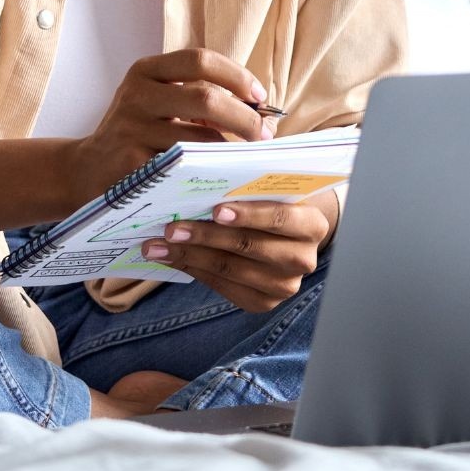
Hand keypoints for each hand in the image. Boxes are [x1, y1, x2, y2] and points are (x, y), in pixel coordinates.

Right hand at [65, 48, 274, 206]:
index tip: (260, 97)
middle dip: (245, 117)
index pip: (200, 59)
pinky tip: (222, 177)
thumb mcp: (157, 103)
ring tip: (247, 158)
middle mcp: (136, 95)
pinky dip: (211, 172)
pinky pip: (186, 168)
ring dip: (232, 150)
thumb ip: (198, 97)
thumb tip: (261, 110)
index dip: (237, 76)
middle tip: (265, 135)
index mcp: (145, 72)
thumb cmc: (135, 134)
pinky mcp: (133, 166)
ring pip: (200, 138)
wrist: (86, 171)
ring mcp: (132, 131)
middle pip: (205, 97)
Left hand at [141, 194, 336, 312]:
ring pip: (230, 269)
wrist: (287, 236)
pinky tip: (170, 258)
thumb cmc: (272, 202)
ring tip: (157, 246)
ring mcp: (284, 286)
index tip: (215, 209)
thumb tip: (207, 167)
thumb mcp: (270, 188)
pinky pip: (222, 287)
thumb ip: (250, 181)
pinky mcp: (263, 303)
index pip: (280, 218)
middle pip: (249, 247)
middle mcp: (303, 259)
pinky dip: (193, 270)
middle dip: (206, 236)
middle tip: (171, 228)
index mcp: (312, 225)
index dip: (248, 214)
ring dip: (189, 256)